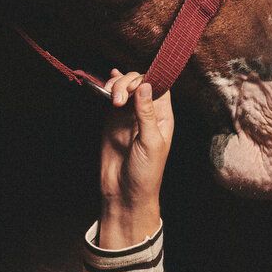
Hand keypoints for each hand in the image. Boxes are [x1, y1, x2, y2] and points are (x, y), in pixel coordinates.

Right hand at [98, 70, 172, 248]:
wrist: (125, 193)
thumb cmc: (145, 172)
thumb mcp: (150, 142)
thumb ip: (147, 113)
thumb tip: (146, 85)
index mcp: (163, 117)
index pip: (159, 86)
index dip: (147, 79)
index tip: (134, 86)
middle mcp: (147, 113)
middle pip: (140, 83)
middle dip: (127, 83)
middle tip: (118, 99)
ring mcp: (129, 115)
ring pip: (125, 88)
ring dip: (116, 86)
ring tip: (110, 98)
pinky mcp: (112, 120)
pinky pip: (112, 98)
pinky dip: (110, 87)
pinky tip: (108, 78)